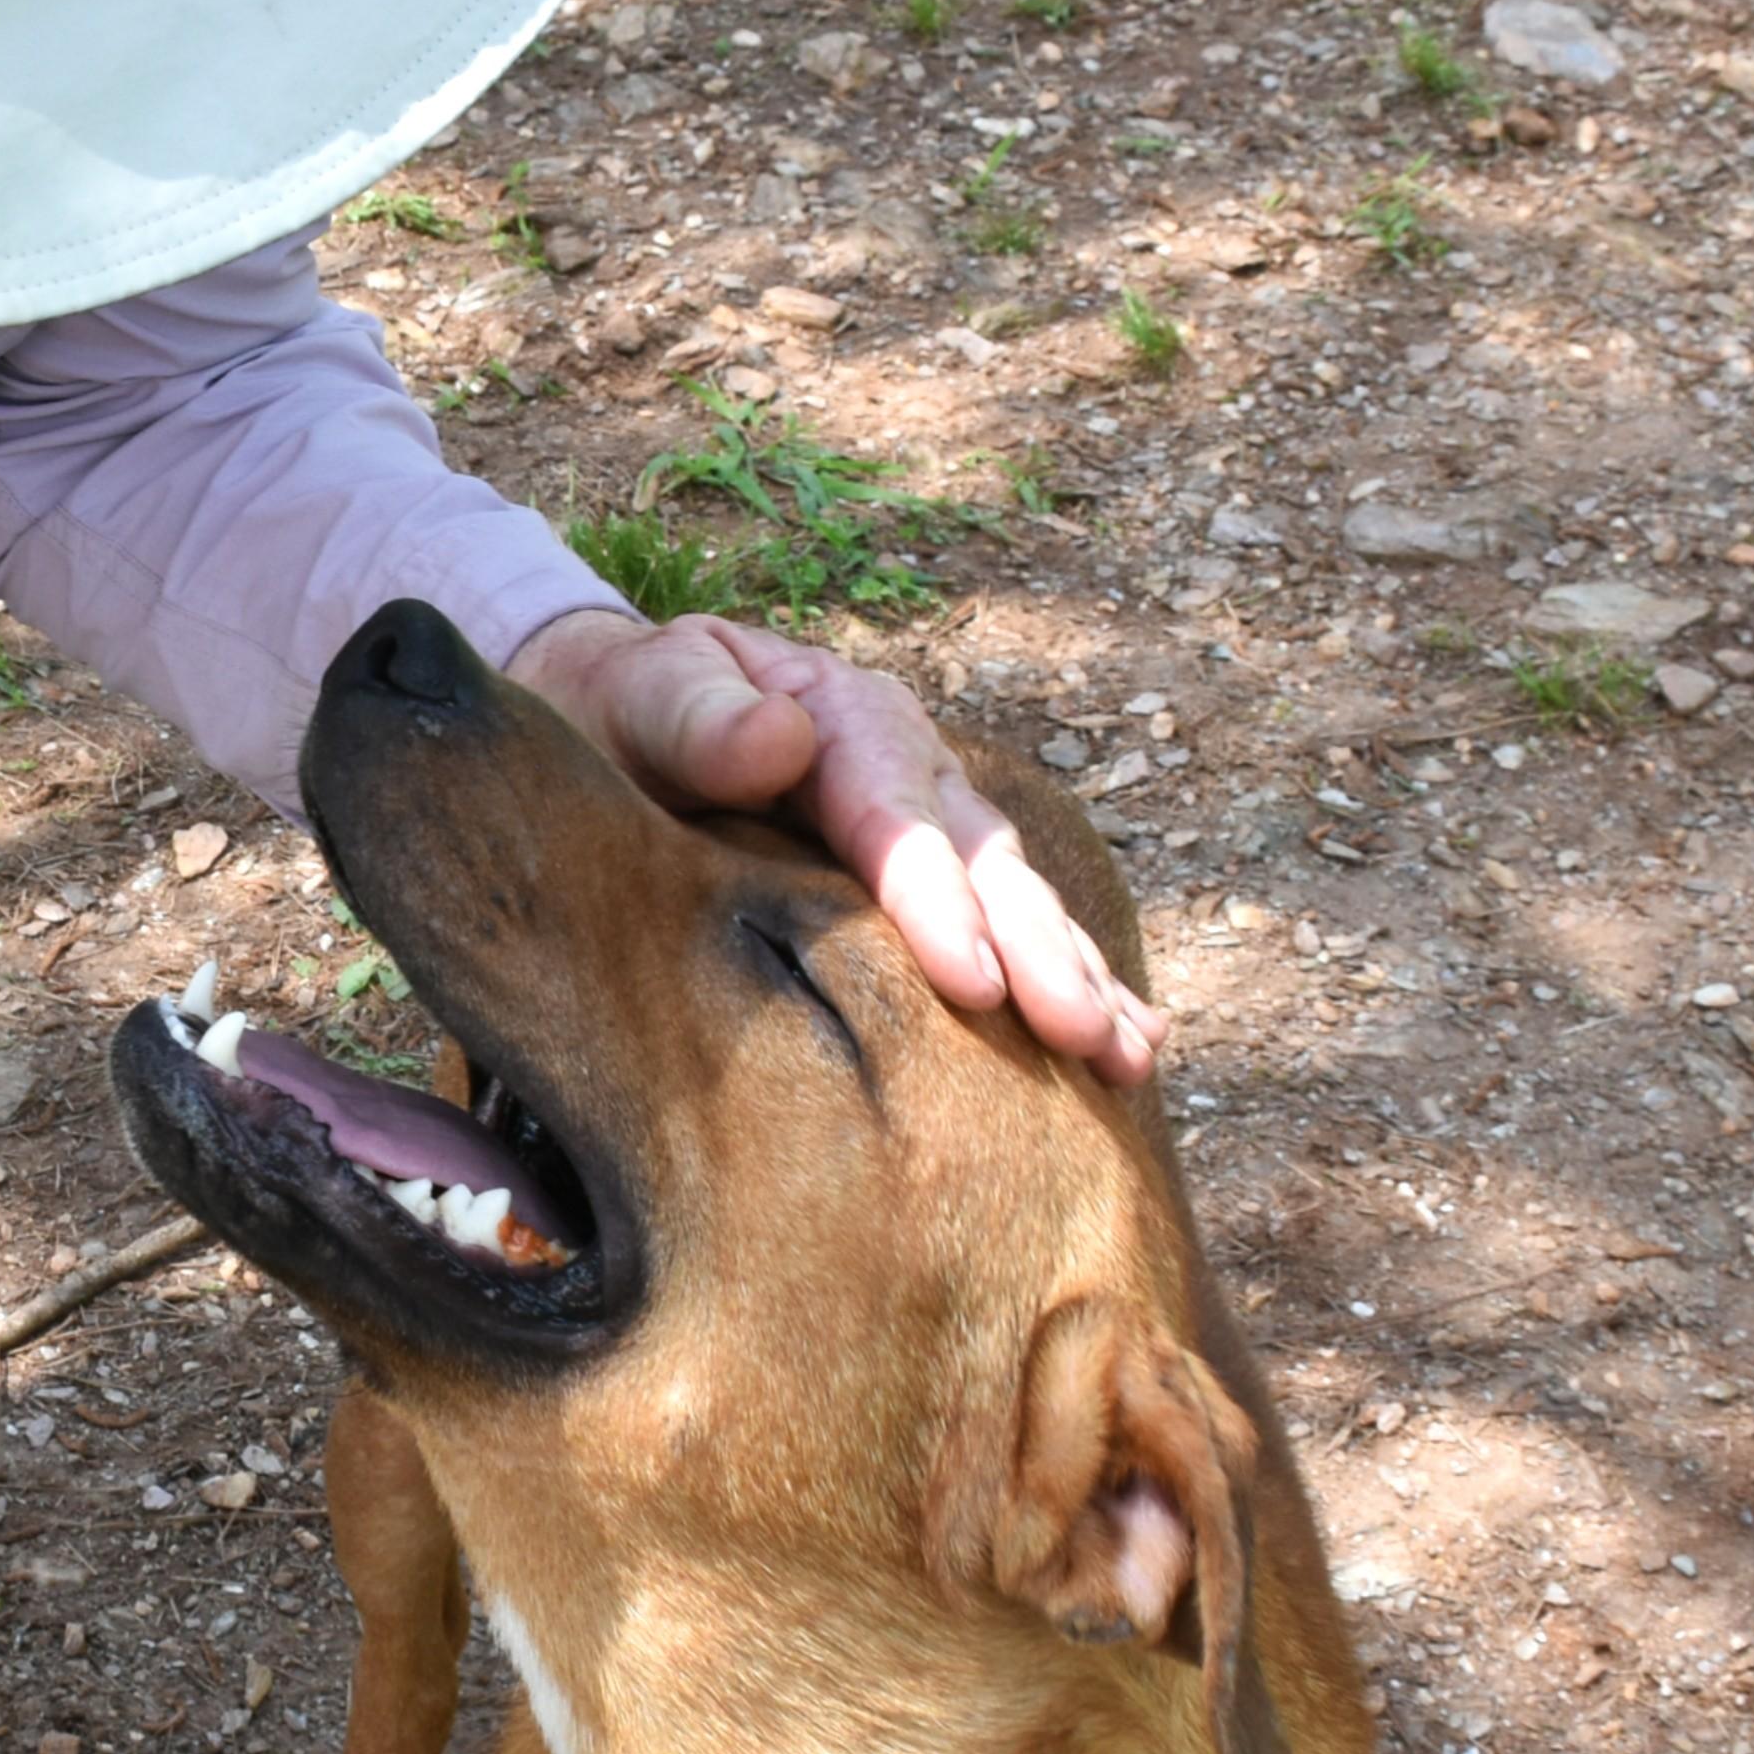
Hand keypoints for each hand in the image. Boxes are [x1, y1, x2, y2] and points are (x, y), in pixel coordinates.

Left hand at [508, 605, 1164, 1085]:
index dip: (935, 896)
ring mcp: (939, 828)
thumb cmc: (625, 716)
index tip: (969, 980)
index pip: (894, 814)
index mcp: (842, 719)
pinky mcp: (942, 886)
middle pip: (985, 864)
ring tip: (1129, 1057)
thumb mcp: (642, 696)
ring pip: (1022, 905)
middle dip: (1038, 952)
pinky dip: (1079, 985)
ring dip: (1080, 978)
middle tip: (1080, 1037)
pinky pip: (1018, 936)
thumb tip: (776, 738)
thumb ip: (697, 716)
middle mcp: (911, 772)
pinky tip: (1133, 1050)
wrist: (621, 721)